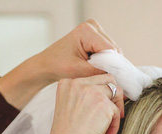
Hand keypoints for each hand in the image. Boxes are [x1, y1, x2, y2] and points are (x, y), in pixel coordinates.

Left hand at [0, 20, 120, 108]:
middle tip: (96, 75)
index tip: (107, 78)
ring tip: (92, 70)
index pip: (110, 49)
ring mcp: (94, 30)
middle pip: (112, 49)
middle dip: (107, 64)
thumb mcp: (78, 72)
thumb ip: (98, 71)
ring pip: (111, 51)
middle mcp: (92, 26)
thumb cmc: (57, 66)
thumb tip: (116, 75)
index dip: (111, 65)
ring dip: (105, 63)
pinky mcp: (95, 36)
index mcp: (87, 31)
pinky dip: (102, 61)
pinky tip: (92, 67)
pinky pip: (106, 51)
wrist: (46, 65)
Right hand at [40, 75, 123, 133]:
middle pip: (107, 79)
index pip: (91, 79)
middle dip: (113, 96)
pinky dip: (115, 124)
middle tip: (113, 113)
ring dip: (116, 109)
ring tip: (109, 126)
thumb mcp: (69, 109)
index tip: (101, 107)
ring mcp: (91, 92)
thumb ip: (82, 97)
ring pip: (116, 92)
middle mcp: (77, 84)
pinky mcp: (103, 103)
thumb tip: (106, 93)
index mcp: (66, 84)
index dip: (100, 92)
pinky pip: (117, 110)